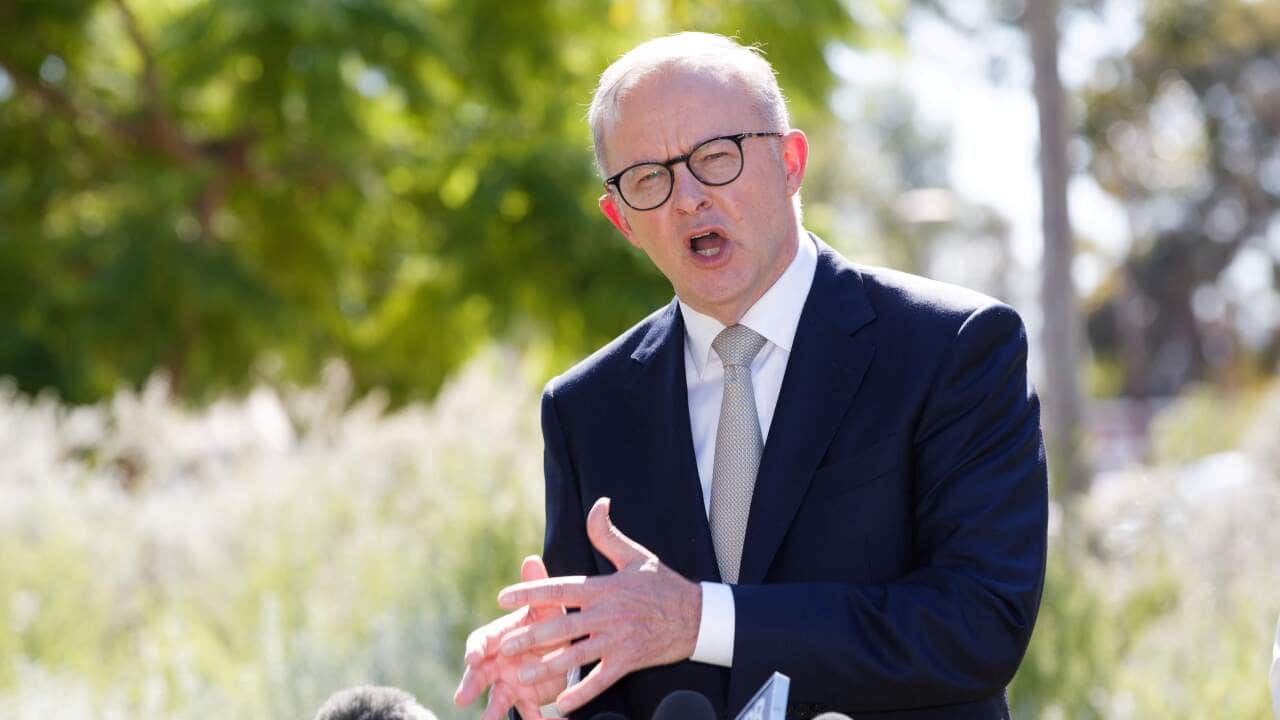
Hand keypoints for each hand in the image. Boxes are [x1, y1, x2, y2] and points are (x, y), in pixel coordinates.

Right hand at [454, 555, 569, 719]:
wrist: (561, 646)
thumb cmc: (546, 622)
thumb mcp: (545, 605)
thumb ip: (536, 586)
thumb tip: (531, 560)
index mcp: (500, 637)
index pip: (481, 641)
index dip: (475, 648)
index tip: (472, 656)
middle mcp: (498, 662)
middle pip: (478, 674)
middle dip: (470, 685)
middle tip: (462, 698)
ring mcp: (510, 683)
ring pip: (497, 699)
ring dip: (492, 711)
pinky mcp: (527, 699)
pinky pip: (528, 713)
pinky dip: (533, 719)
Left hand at [495, 497, 702, 714]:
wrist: (698, 616)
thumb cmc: (662, 585)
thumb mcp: (635, 556)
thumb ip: (607, 534)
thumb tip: (598, 504)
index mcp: (603, 588)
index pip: (560, 589)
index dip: (530, 592)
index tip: (503, 596)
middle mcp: (607, 614)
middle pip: (562, 626)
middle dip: (531, 636)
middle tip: (504, 646)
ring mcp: (618, 639)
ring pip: (577, 655)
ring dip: (548, 666)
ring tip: (521, 675)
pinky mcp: (629, 660)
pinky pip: (602, 679)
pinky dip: (583, 692)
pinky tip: (563, 703)